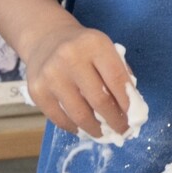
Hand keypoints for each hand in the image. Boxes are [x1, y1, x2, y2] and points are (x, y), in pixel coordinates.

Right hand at [23, 22, 135, 137]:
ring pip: (79, 114)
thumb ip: (120, 73)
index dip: (128, 103)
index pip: (117, 79)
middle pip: (99, 100)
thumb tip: (132, 108)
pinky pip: (59, 118)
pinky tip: (83, 129)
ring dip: (95, 129)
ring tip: (104, 134)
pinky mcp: (36, 90)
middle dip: (114, 121)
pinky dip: (74, 128)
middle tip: (122, 131)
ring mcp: (51, 75)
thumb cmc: (84, 48)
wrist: (45, 38)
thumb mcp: (105, 49)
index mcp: (94, 44)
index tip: (135, 118)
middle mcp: (70, 58)